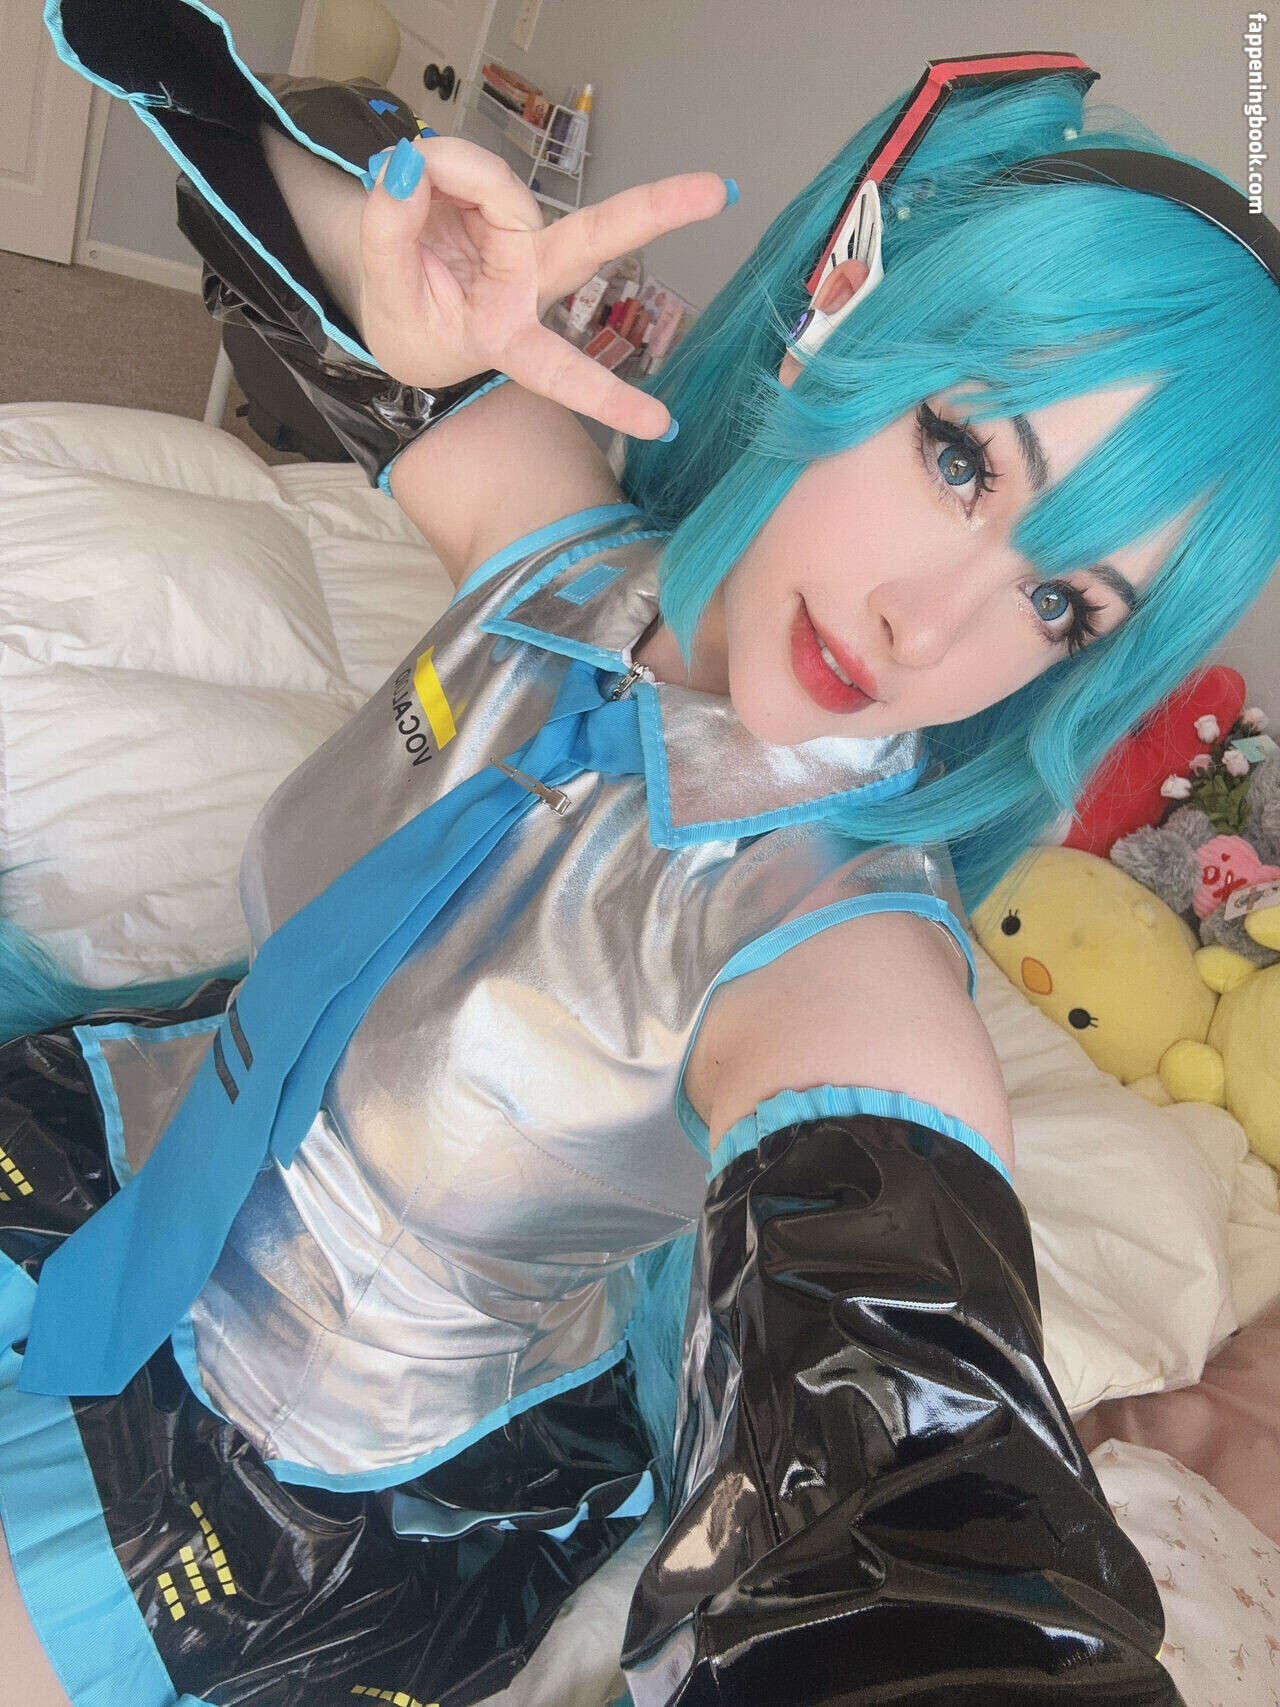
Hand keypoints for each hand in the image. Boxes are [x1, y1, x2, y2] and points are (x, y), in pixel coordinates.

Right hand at [358, 136, 729, 439]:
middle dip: (656, 210)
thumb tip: (409, 167)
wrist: (396, 298)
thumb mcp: (386, 293)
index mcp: (510, 336)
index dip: (607, 398)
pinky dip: (436, 164)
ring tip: (398, 186)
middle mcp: (532, 282)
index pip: (561, 372)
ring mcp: (525, 236)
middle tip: (718, 192)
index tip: (662, 427)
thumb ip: (390, 232)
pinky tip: (414, 176)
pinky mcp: (507, 202)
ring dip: (443, 174)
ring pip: (496, 183)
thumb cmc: (409, 318)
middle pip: (596, 240)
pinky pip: (470, 164)